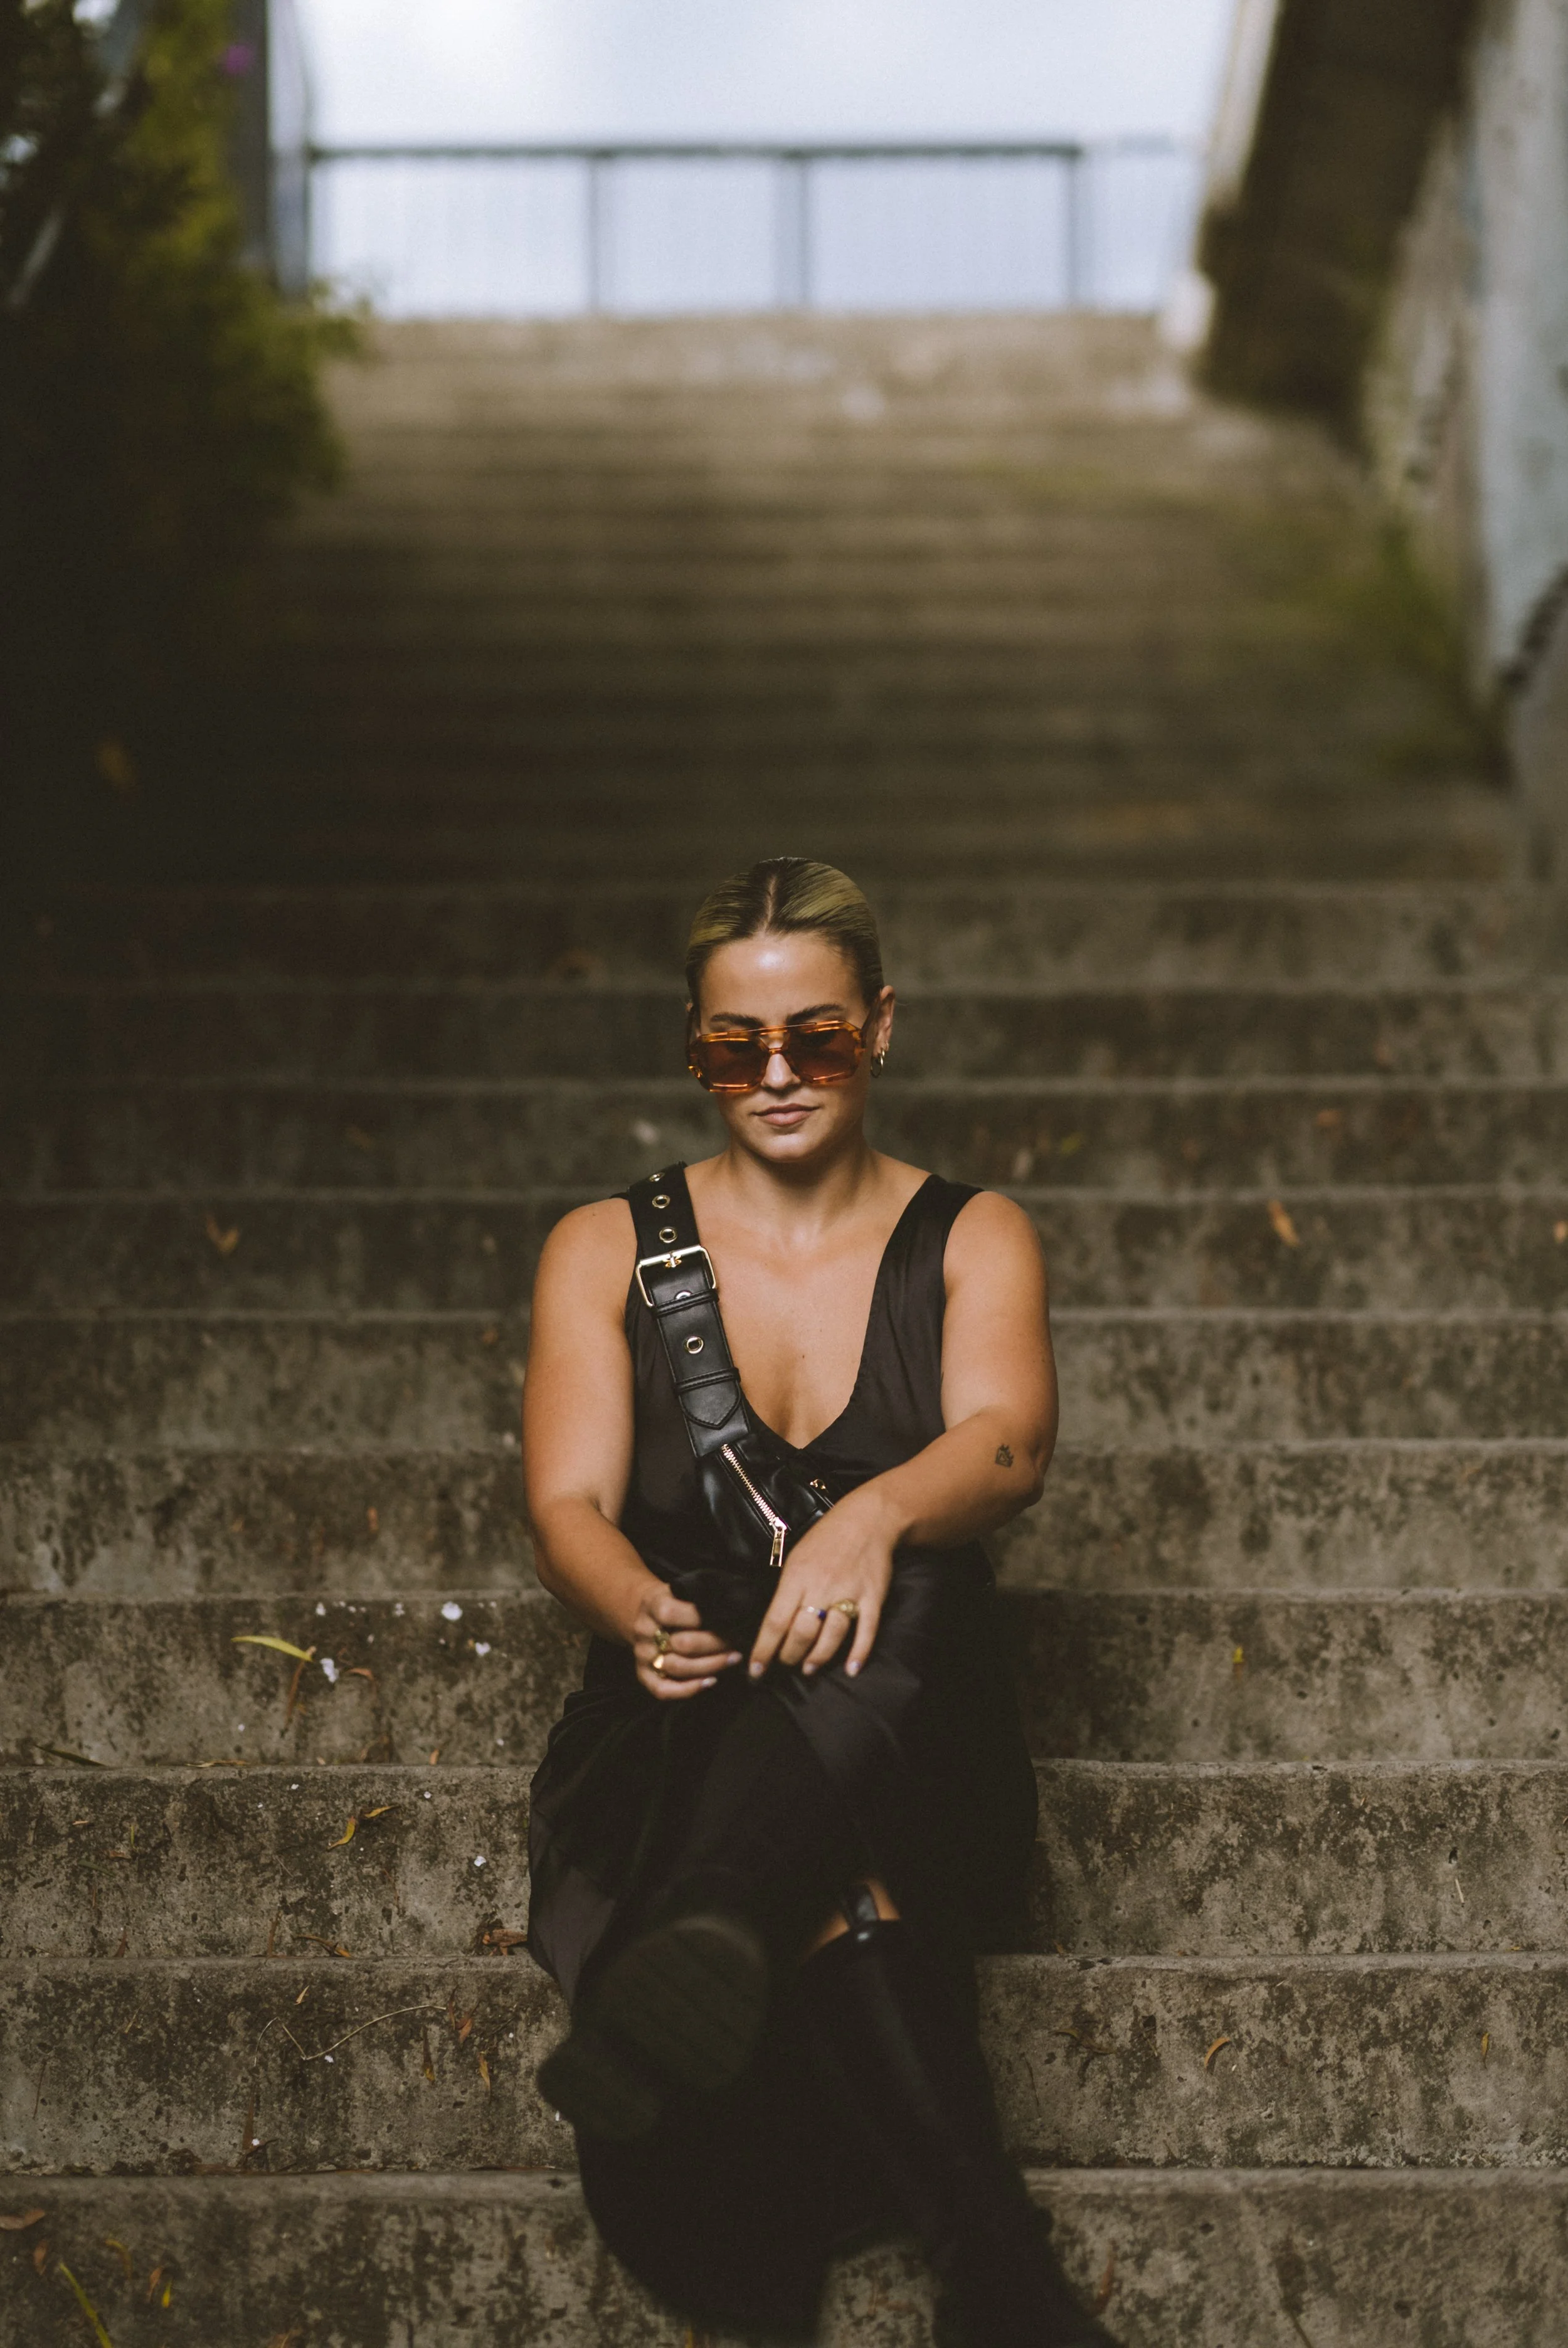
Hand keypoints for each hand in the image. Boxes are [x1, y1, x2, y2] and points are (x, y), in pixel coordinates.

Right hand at [630, 1580, 741, 1701]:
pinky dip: (688, 1690)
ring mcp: (643, 1655)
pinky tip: (711, 1681)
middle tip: (738, 1641)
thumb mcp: (681, 1589)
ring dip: (710, 1666)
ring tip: (734, 1659)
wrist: (649, 1614)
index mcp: (652, 1604)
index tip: (727, 1619)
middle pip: (680, 1644)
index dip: (700, 1618)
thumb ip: (698, 1596)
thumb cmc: (675, 1600)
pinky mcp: (644, 1675)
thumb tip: (730, 1606)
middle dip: (715, 1644)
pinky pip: (663, 1690)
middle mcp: (644, 1631)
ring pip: (676, 1667)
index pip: (671, 1613)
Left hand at [748, 1494, 895, 1681]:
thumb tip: (773, 1625)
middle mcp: (821, 1587)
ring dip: (818, 1658)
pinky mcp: (873, 1597)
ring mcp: (849, 1593)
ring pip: (831, 1635)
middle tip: (786, 1663)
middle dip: (790, 1656)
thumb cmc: (826, 1538)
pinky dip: (859, 1653)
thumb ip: (787, 1590)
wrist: (868, 1518)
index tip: (755, 1671)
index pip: (775, 1622)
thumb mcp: (796, 1557)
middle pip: (802, 1633)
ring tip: (809, 1667)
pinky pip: (866, 1630)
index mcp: (797, 1577)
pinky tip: (851, 1670)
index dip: (763, 1651)